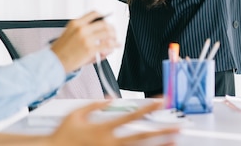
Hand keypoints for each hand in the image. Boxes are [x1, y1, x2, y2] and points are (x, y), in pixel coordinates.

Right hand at [48, 101, 177, 145]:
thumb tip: (111, 98)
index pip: (132, 115)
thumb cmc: (62, 135)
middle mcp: (110, 142)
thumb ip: (95, 105)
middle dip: (161, 133)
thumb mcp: (76, 114)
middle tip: (179, 129)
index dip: (148, 106)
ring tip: (173, 142)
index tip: (162, 100)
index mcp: (103, 128)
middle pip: (142, 136)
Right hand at [51, 11, 119, 72]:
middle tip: (113, 34)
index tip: (107, 22)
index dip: (104, 18)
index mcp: (76, 23)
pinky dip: (114, 45)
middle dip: (111, 29)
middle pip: (104, 24)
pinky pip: (107, 45)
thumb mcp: (68, 34)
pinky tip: (114, 47)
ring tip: (115, 41)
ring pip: (108, 33)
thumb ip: (84, 32)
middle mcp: (81, 29)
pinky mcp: (90, 49)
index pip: (94, 14)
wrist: (52, 62)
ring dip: (114, 37)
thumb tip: (98, 34)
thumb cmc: (59, 51)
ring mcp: (86, 39)